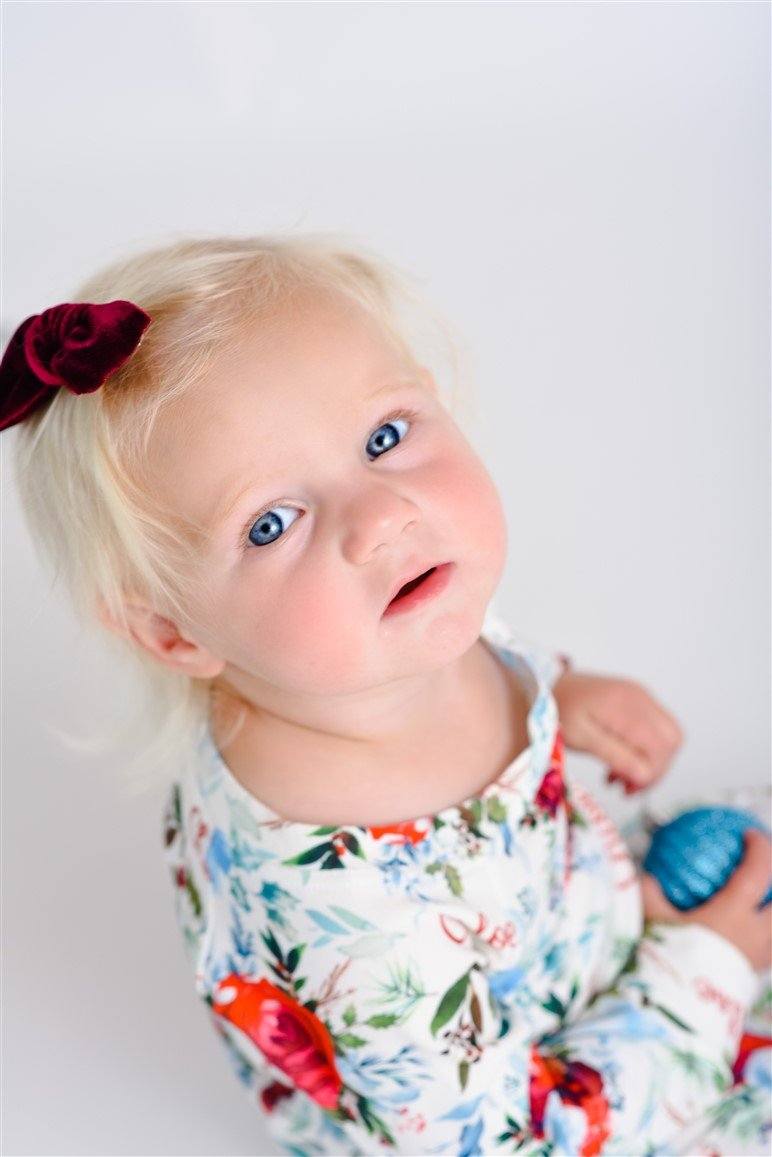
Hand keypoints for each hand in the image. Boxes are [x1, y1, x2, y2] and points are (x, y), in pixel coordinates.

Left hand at [553, 671, 683, 793]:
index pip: (660, 747)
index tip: (627, 789)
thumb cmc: (559, 711)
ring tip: (618, 777)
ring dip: (650, 762)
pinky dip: (645, 750)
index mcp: (626, 706)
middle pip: (671, 741)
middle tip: (626, 787)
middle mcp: (640, 698)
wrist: (548, 685)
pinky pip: (655, 729)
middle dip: (654, 770)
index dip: (651, 773)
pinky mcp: (638, 701)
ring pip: (668, 736)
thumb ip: (614, 755)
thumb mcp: (580, 738)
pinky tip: (620, 761)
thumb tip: (645, 776)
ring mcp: (641, 697)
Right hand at [640, 828, 771, 971]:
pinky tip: (745, 935)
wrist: (682, 1011)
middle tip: (764, 873)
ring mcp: (759, 958)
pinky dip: (763, 935)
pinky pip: (767, 949)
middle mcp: (756, 934)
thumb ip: (649, 894)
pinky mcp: (753, 977)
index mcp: (735, 912)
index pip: (759, 870)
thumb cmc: (670, 961)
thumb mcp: (654, 921)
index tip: (751, 834)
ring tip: (758, 905)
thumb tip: (642, 875)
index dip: (760, 848)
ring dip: (769, 912)